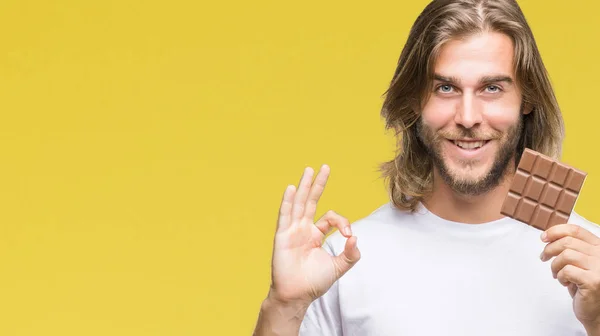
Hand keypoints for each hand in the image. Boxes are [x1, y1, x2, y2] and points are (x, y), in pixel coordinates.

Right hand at [268, 165, 360, 306]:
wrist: (297, 295)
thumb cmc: (314, 282)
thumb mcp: (338, 267)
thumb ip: (350, 254)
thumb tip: (356, 238)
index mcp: (315, 235)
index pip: (330, 218)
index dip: (342, 222)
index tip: (348, 235)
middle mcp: (303, 229)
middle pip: (311, 201)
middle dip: (318, 184)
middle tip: (324, 167)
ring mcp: (292, 231)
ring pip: (299, 204)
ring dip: (303, 186)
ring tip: (308, 170)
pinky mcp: (283, 236)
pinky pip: (285, 216)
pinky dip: (288, 202)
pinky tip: (291, 188)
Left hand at [540, 224, 599, 331]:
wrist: (596, 311)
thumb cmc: (584, 286)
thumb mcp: (578, 262)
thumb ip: (570, 248)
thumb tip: (547, 237)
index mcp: (598, 247)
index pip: (576, 230)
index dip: (556, 231)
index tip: (543, 237)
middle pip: (567, 242)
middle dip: (549, 250)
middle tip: (543, 258)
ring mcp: (599, 268)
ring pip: (566, 255)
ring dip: (555, 265)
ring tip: (557, 274)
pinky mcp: (593, 281)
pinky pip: (567, 271)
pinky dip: (560, 276)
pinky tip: (565, 282)